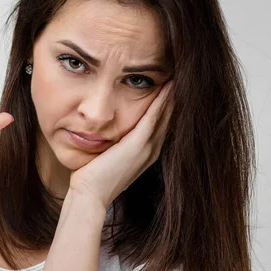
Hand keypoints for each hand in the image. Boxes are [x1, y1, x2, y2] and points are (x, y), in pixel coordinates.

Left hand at [69, 81, 173, 208]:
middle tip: (181, 75)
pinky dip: (162, 101)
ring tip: (178, 75)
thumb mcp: (107, 156)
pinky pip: (153, 117)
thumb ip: (113, 144)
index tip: (171, 85)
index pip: (161, 124)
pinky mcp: (137, 145)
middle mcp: (151, 150)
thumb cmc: (92, 177)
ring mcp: (146, 148)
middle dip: (175, 97)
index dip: (168, 105)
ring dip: (172, 95)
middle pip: (169, 118)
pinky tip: (168, 86)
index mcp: (145, 152)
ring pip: (165, 116)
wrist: (89, 195)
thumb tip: (106, 133)